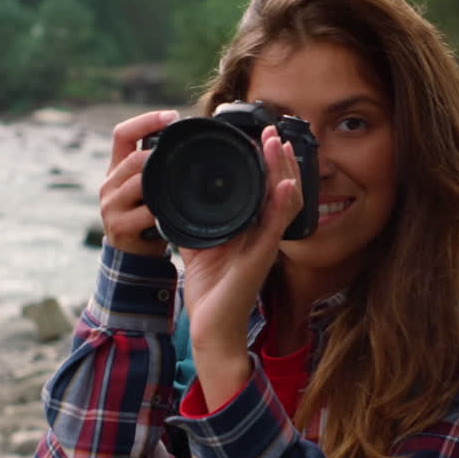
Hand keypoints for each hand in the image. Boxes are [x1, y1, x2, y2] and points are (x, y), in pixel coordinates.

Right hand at [100, 110, 179, 256]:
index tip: (172, 116)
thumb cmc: (147, 215)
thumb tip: (190, 139)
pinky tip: (175, 211)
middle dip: (159, 156)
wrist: (134, 254)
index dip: (146, 120)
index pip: (123, 134)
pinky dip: (161, 211)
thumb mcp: (149, 186)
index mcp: (117, 168)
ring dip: (161, 183)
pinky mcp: (119, 227)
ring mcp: (111, 206)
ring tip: (181, 183)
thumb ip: (159, 165)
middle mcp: (110, 184)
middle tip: (184, 156)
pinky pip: (145, 212)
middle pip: (134, 159)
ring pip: (138, 183)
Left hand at [179, 125, 302, 404]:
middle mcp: (263, 232)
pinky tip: (286, 187)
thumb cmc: (210, 290)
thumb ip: (191, 221)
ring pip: (285, 201)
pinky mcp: (262, 257)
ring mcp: (266, 244)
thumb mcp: (197, 244)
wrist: (210, 326)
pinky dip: (283, 205)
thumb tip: (171, 195)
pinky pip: (277, 228)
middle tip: (272, 131)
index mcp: (251, 227)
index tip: (260, 136)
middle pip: (280, 187)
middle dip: (279, 158)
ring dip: (285, 171)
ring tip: (278, 146)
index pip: (266, 188)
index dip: (268, 163)